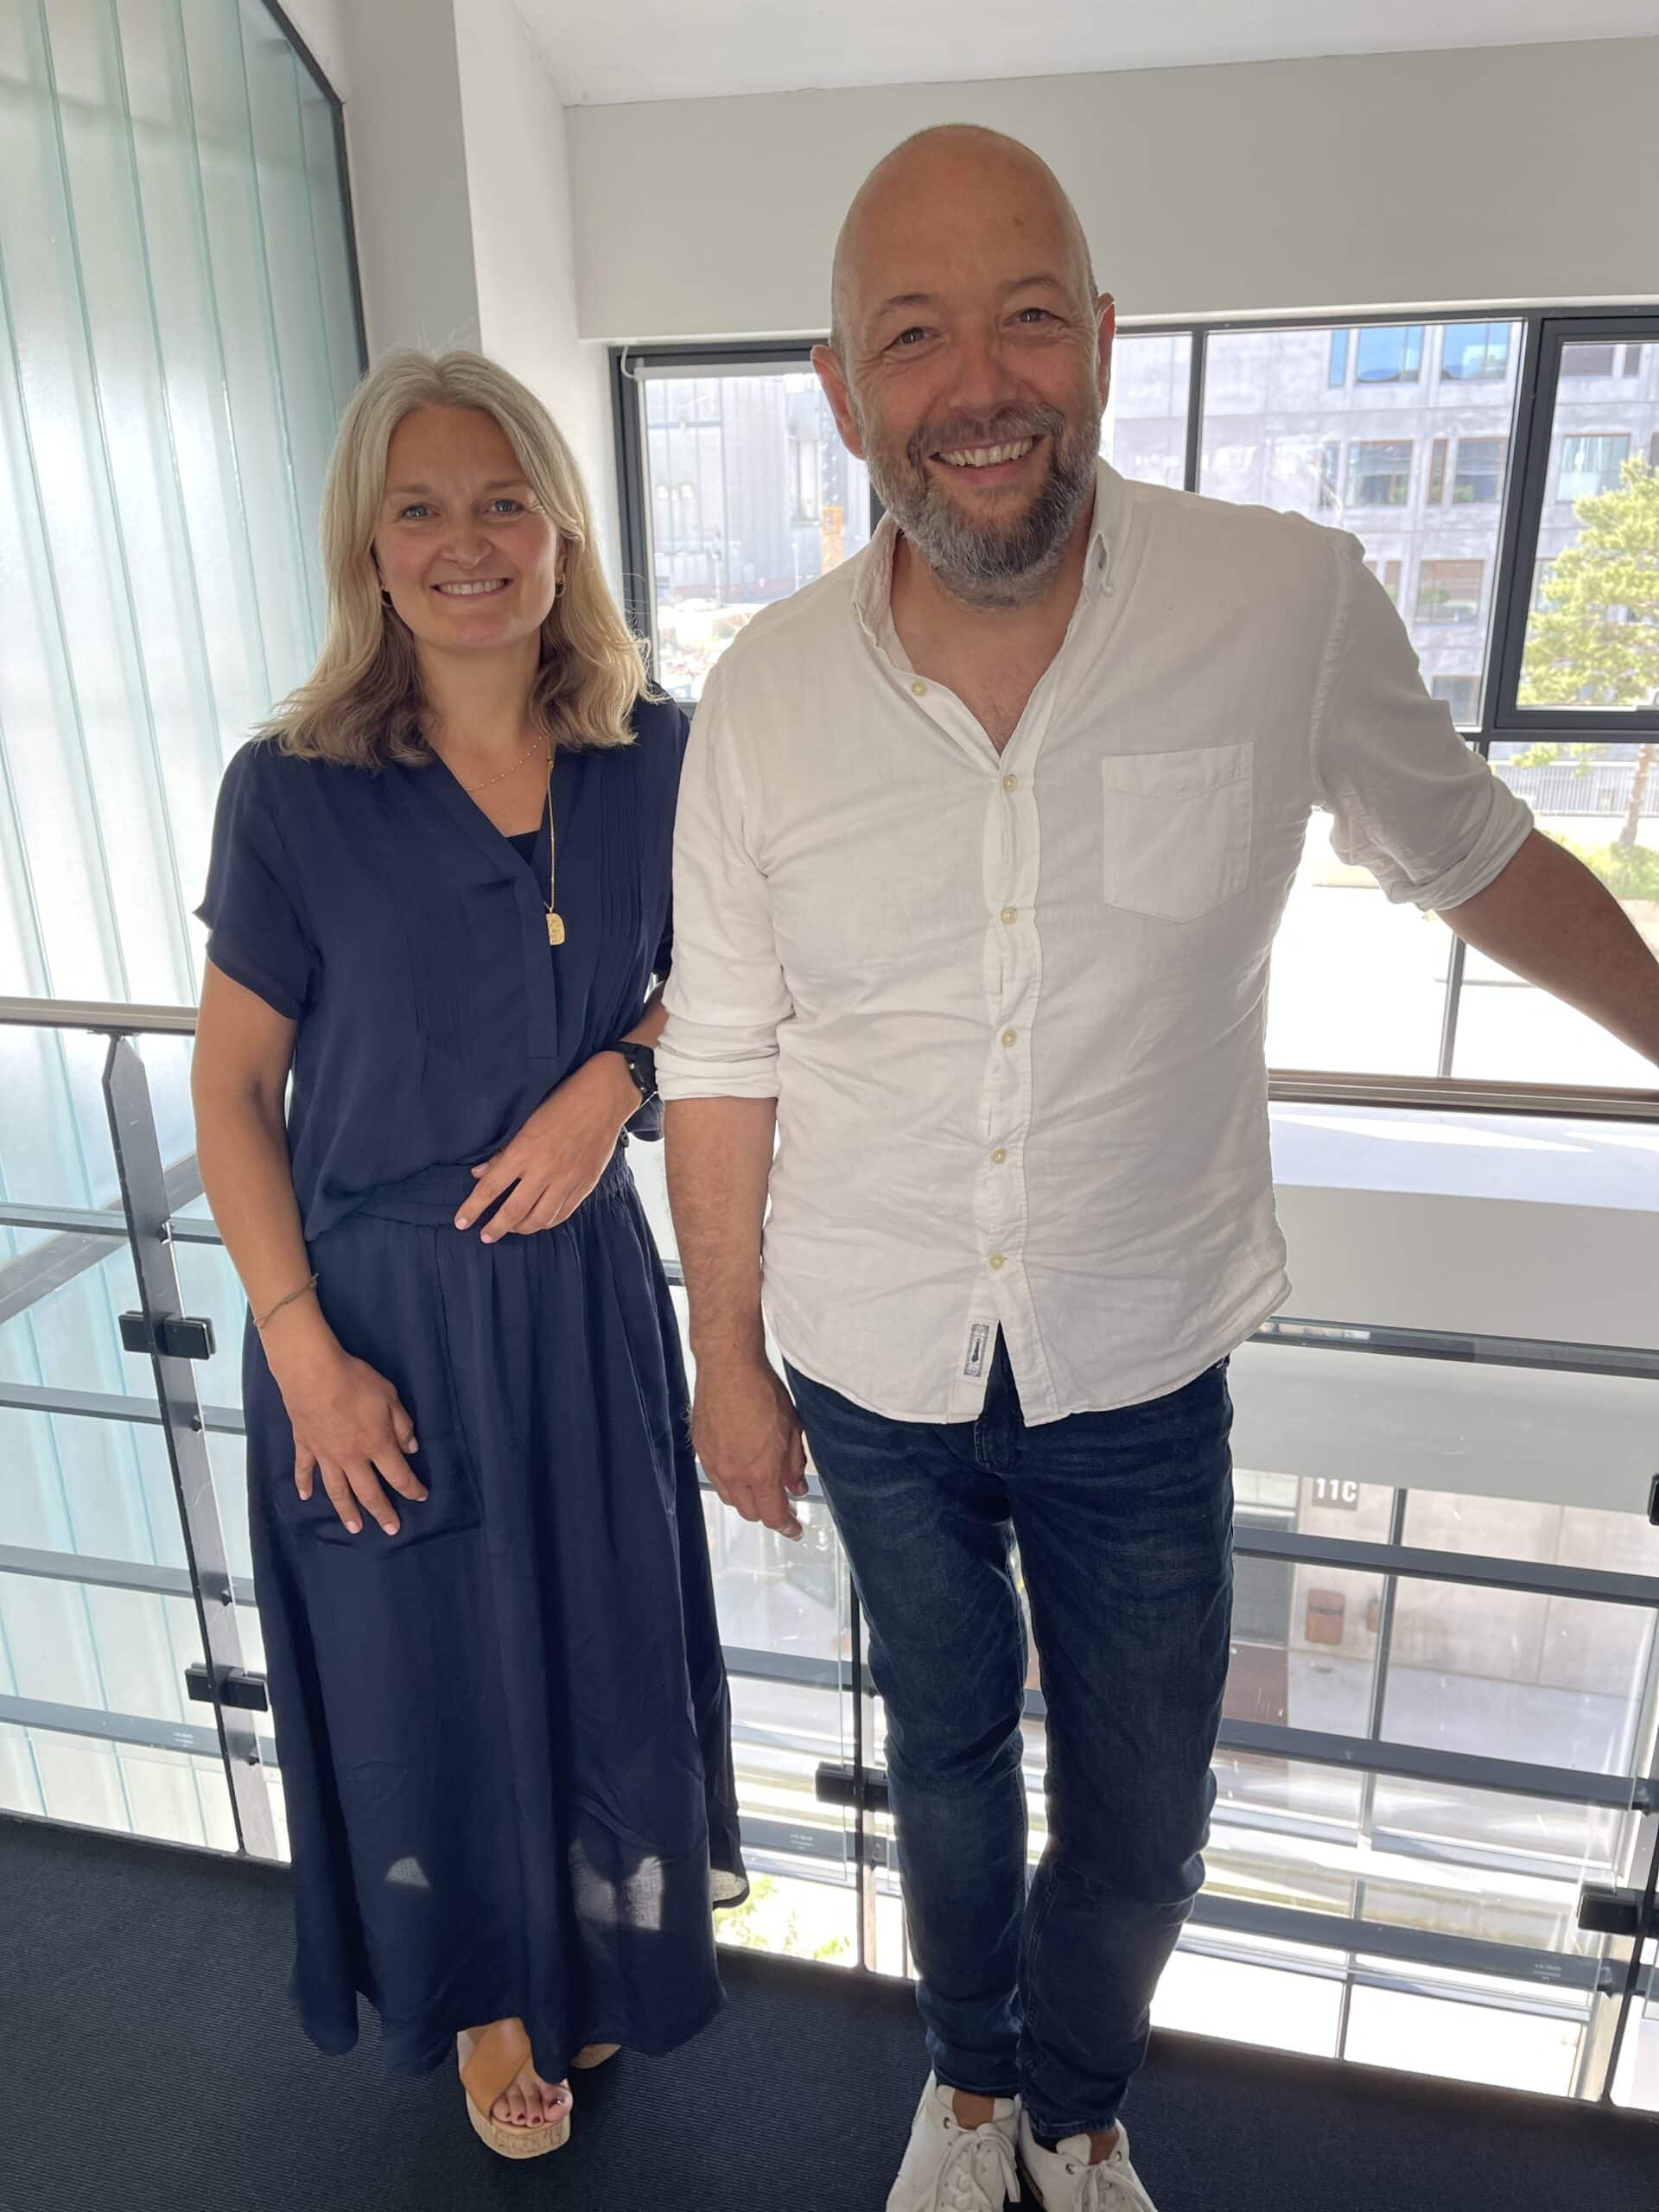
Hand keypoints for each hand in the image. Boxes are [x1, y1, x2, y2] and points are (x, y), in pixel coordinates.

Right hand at [270, 1338, 427, 1536]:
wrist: (313, 1373)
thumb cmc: (356, 1381)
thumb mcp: (390, 1398)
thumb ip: (402, 1426)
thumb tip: (411, 1449)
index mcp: (377, 1445)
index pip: (399, 1475)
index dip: (412, 1488)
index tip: (421, 1497)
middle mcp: (352, 1458)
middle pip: (369, 1492)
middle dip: (382, 1512)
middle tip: (391, 1530)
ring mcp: (325, 1454)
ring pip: (337, 1490)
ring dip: (347, 1511)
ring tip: (354, 1528)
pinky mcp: (305, 1445)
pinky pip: (304, 1470)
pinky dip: (304, 1484)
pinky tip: (305, 1497)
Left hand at [456, 1055, 635, 1241]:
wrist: (603, 1099)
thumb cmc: (561, 1103)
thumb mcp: (525, 1121)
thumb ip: (503, 1152)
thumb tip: (479, 1174)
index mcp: (523, 1151)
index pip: (490, 1188)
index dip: (472, 1208)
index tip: (460, 1222)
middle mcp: (543, 1170)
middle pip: (513, 1211)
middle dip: (495, 1228)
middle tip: (485, 1236)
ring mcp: (566, 1180)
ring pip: (539, 1219)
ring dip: (521, 1228)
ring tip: (511, 1229)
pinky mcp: (584, 1185)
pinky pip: (562, 1214)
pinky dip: (546, 1222)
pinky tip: (538, 1220)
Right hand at [693, 1354, 809, 1540]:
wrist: (728, 1367)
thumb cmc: (761, 1391)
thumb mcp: (792, 1429)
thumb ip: (794, 1464)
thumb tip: (796, 1486)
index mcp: (760, 1472)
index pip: (773, 1515)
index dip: (787, 1526)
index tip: (794, 1529)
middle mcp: (733, 1474)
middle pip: (750, 1512)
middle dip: (767, 1512)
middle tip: (781, 1501)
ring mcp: (713, 1463)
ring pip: (731, 1497)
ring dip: (747, 1497)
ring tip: (760, 1482)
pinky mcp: (700, 1450)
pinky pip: (716, 1477)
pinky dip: (730, 1479)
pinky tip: (740, 1464)